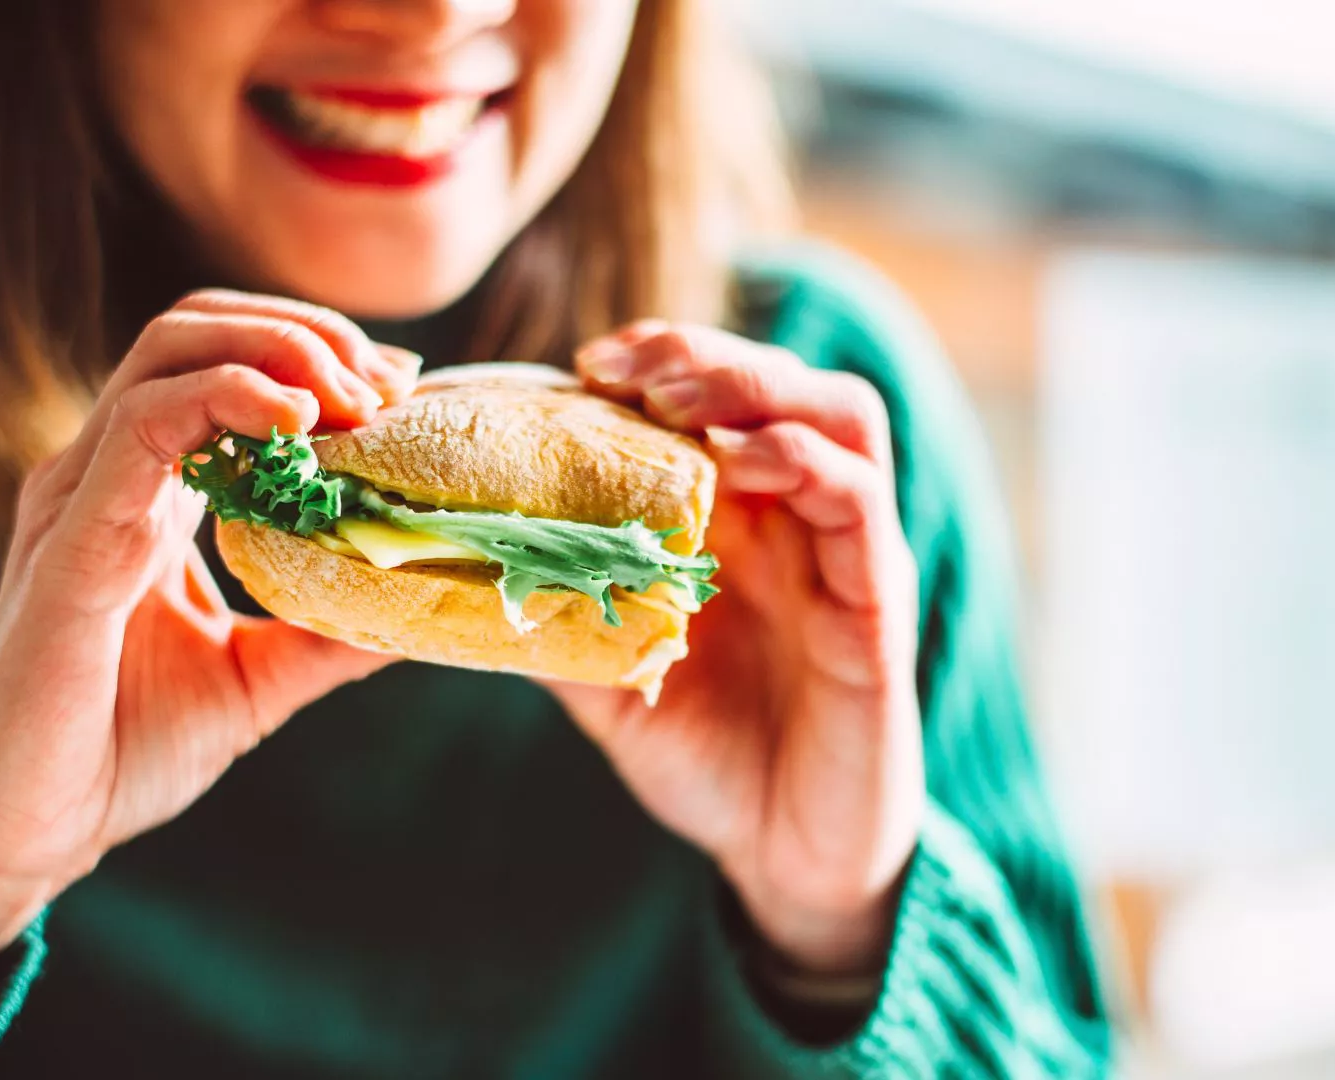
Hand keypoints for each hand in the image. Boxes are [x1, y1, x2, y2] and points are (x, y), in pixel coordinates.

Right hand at [0, 291, 419, 1017]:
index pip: (221, 362)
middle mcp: (103, 473)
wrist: (31, 832)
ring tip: (351, 398)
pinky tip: (293, 425)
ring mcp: (77, 498)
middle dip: (302, 332)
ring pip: (168, 351)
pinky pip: (139, 430)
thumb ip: (329, 632)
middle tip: (384, 387)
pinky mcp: (67, 544)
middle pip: (195, 328)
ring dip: (276, 351)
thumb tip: (424, 604)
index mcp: (143, 490)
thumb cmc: (123, 750)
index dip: (312, 354)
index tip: (398, 393)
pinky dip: (222, 401)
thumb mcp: (257, 679)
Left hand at [552, 321, 924, 975]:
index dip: (658, 359)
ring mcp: (846, 553)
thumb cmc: (705, 753)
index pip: (717, 396)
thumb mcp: (607, 674)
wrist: (785, 852)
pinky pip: (860, 504)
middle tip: (621, 366)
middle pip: (779, 382)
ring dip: (757, 388)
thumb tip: (456, 563)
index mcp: (741, 517)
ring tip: (674, 400)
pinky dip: (805, 464)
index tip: (583, 363)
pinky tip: (741, 462)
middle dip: (701, 354)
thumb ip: (555, 611)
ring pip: (839, 416)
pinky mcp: (878, 603)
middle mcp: (800, 518)